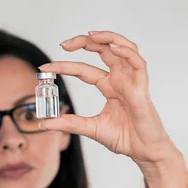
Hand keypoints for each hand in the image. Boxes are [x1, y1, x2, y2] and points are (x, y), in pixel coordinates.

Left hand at [38, 30, 178, 167]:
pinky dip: (126, 51)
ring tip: (89, 35)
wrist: (143, 152)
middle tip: (63, 44)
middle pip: (102, 50)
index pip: (84, 70)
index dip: (65, 66)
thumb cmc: (124, 138)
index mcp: (109, 87)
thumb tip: (44, 124)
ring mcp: (132, 81)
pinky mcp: (142, 87)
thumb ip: (69, 123)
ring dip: (107, 38)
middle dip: (83, 42)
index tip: (44, 69)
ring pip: (122, 48)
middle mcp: (120, 79)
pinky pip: (137, 62)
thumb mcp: (90, 128)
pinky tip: (113, 47)